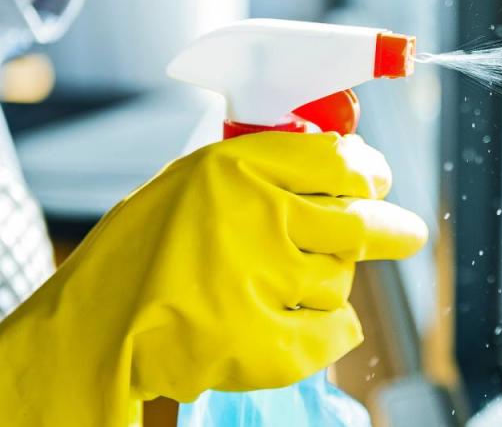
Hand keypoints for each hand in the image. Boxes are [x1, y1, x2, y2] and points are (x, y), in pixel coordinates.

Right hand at [0, 132, 427, 425]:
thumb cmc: (142, 251)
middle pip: (360, 222)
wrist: (94, 329)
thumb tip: (346, 163)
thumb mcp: (194, 183)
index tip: (377, 181)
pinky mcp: (265, 341)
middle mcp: (259, 217)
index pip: (339, 159)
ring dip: (330, 283)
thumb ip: (263, 171)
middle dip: (395, 229)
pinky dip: (331, 332)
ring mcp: (264, 281)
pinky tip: (302, 326)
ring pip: (339, 280)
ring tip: (286, 288)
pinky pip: (335, 333)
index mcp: (239, 168)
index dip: (370, 172)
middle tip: (407, 234)